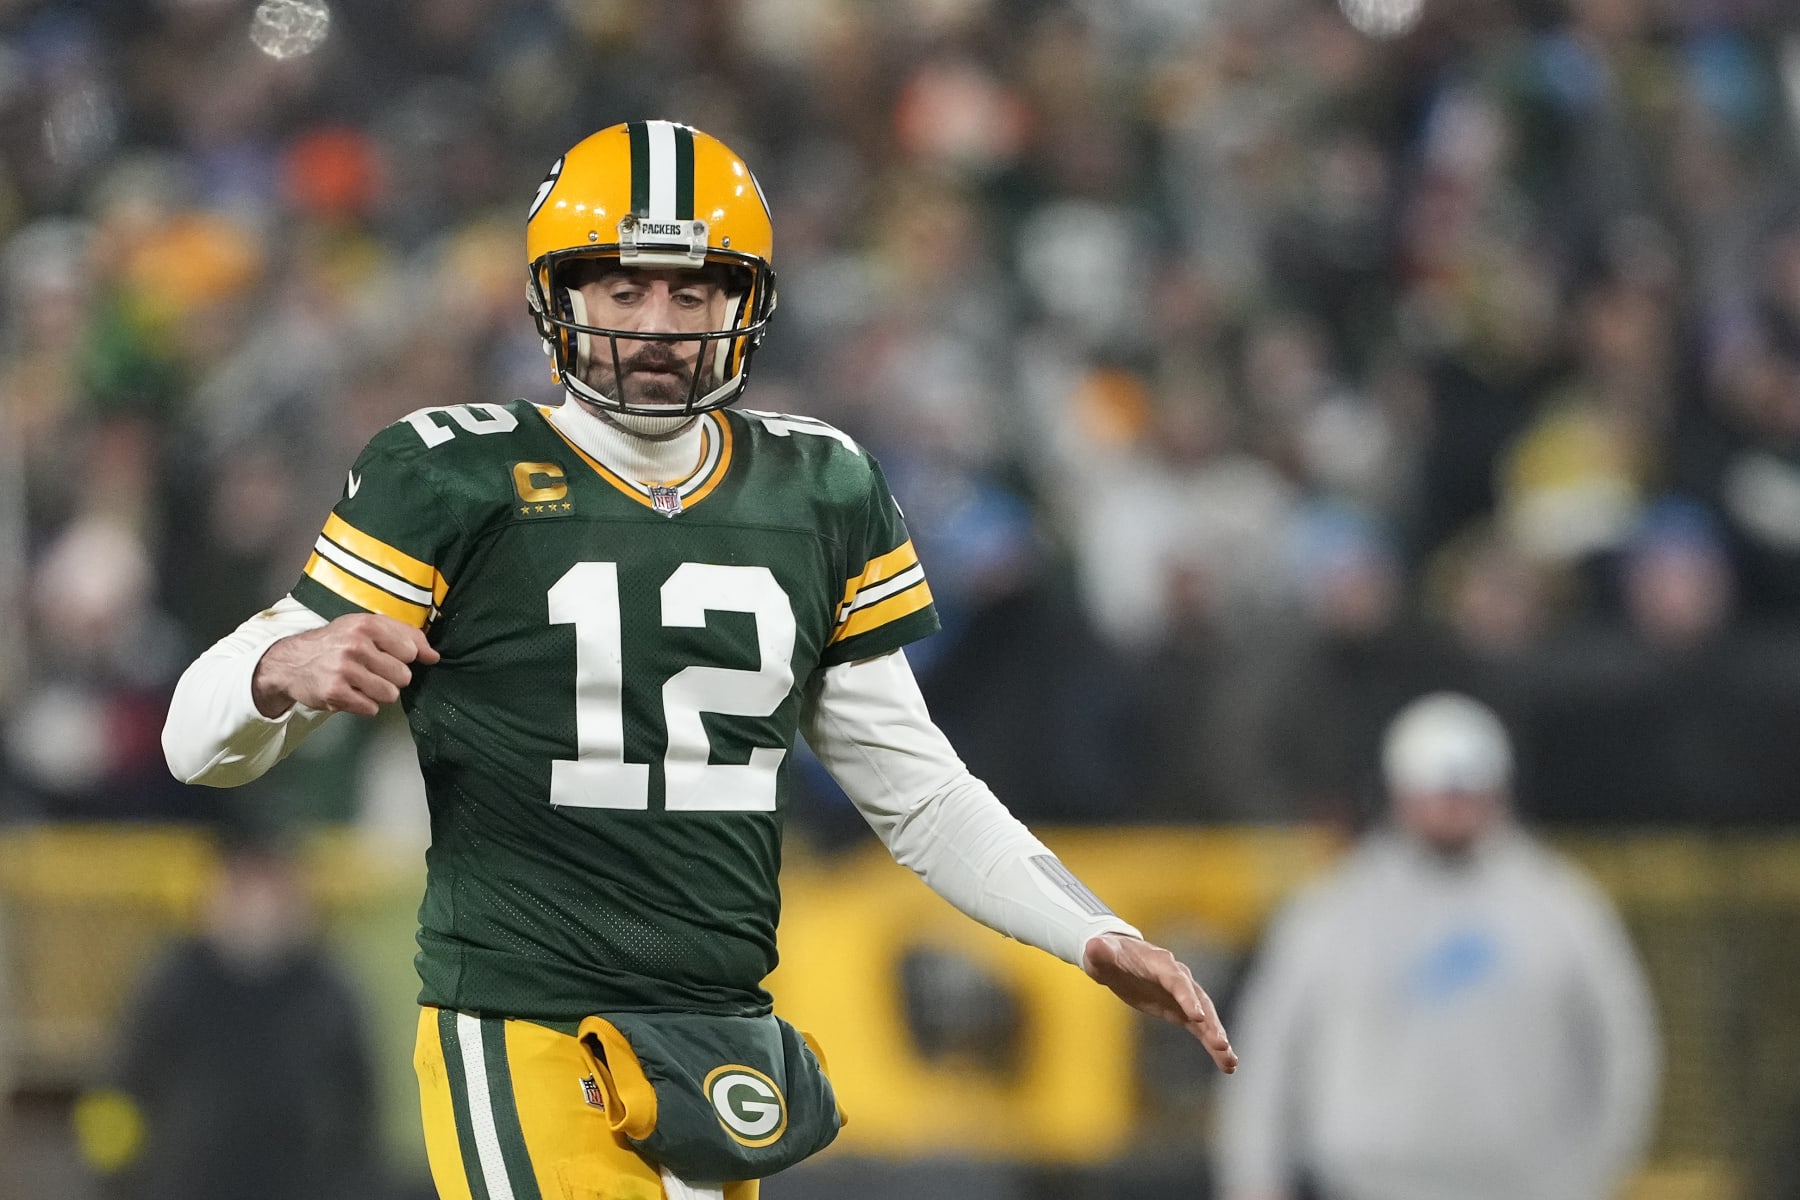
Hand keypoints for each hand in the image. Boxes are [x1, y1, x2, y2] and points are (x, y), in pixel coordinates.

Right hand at [252, 613, 439, 717]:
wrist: (291, 661)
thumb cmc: (335, 643)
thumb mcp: (366, 627)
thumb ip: (404, 636)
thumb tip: (434, 656)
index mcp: (367, 625)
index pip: (411, 649)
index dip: (403, 657)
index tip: (389, 656)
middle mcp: (356, 645)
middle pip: (404, 675)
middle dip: (392, 677)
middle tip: (372, 671)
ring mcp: (344, 670)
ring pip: (390, 694)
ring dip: (379, 693)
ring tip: (362, 682)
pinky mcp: (335, 693)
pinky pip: (371, 708)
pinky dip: (364, 704)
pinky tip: (350, 692)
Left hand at [1083, 931, 1236, 1073]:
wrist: (1115, 957)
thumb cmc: (1106, 954)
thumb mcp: (1099, 954)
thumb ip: (1100, 952)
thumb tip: (1095, 947)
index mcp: (1159, 963)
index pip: (1177, 980)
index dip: (1187, 997)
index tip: (1197, 1016)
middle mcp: (1177, 978)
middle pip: (1199, 999)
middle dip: (1210, 1022)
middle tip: (1221, 1044)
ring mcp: (1181, 995)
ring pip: (1206, 1017)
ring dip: (1217, 1037)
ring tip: (1230, 1061)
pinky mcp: (1180, 1010)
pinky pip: (1201, 1028)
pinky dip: (1212, 1043)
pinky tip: (1226, 1063)